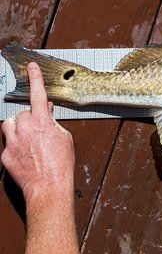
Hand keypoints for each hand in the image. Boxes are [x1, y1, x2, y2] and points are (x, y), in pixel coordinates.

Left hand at [1, 62, 74, 205]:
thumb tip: (48, 114)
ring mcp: (12, 141)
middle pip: (23, 113)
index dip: (35, 78)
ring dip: (19, 127)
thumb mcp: (64, 137)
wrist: (49, 185)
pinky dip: (16, 144)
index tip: (32, 67)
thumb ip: (53, 122)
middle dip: (31, 118)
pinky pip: (8, 141)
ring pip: (11, 124)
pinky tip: (26, 154)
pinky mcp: (5, 154)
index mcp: (42, 121)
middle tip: (40, 130)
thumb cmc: (61, 163)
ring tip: (29, 138)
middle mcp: (25, 127)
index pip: (38, 94)